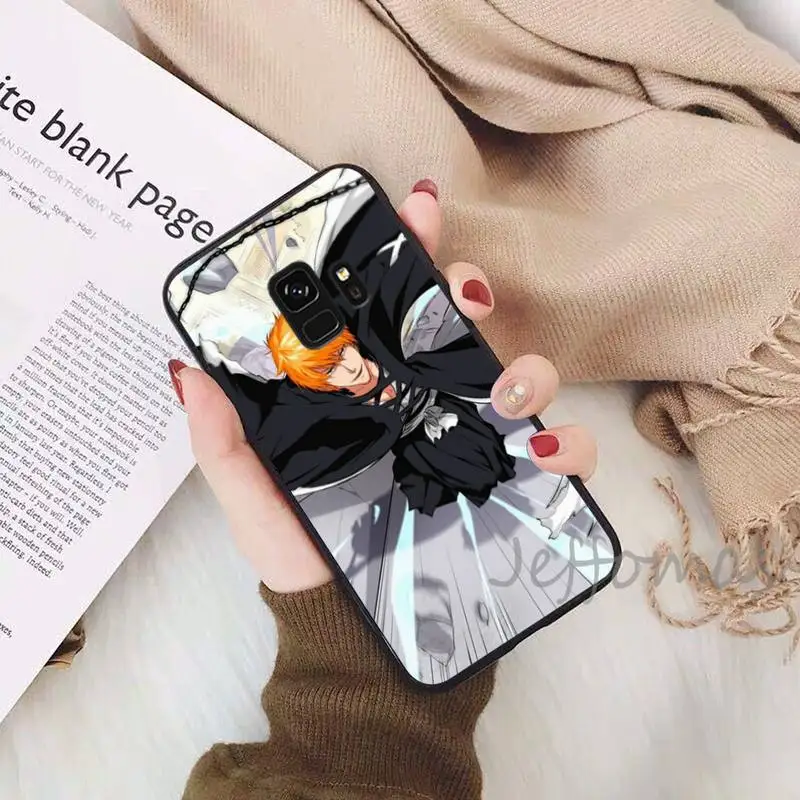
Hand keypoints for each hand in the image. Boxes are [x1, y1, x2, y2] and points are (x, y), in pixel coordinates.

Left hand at [168, 179, 597, 591]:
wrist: (356, 633)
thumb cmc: (305, 558)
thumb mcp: (253, 498)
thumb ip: (223, 440)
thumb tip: (190, 370)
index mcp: (371, 394)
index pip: (390, 310)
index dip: (406, 253)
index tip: (413, 209)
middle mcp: (428, 408)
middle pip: (463, 328)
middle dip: (467, 291)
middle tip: (458, 292)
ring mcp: (475, 446)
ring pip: (524, 379)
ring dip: (528, 367)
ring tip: (506, 388)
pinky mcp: (515, 492)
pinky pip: (561, 455)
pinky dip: (569, 443)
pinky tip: (545, 449)